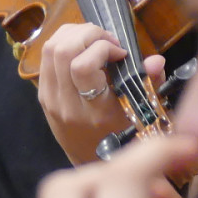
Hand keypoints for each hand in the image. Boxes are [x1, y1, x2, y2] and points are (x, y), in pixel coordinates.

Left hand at [37, 22, 165, 163]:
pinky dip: (64, 42)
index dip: (102, 48)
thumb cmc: (123, 137)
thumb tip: (155, 60)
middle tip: (109, 41)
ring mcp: (50, 98)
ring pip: (50, 48)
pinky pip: (45, 56)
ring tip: (97, 40)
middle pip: (62, 50)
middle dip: (89, 33)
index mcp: (93, 111)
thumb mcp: (143, 114)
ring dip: (75, 33)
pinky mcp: (42, 94)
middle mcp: (66, 104)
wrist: (90, 163)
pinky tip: (83, 48)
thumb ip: (150, 84)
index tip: (121, 53)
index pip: (82, 66)